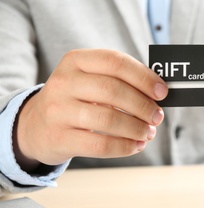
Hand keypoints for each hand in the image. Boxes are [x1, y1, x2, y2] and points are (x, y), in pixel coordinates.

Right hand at [13, 49, 167, 169]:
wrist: (36, 125)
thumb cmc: (75, 100)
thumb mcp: (89, 80)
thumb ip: (119, 81)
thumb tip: (158, 93)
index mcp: (75, 61)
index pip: (115, 62)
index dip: (143, 77)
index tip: (162, 92)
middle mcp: (64, 82)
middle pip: (113, 90)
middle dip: (143, 105)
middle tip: (157, 116)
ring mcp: (58, 110)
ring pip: (108, 119)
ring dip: (137, 128)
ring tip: (148, 132)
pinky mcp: (59, 138)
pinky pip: (100, 144)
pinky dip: (125, 146)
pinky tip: (136, 145)